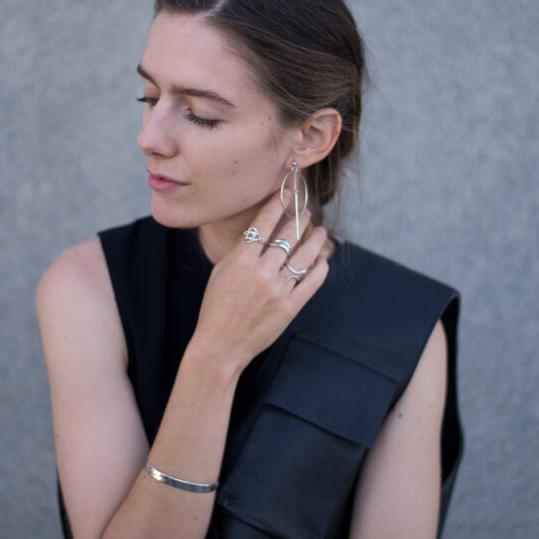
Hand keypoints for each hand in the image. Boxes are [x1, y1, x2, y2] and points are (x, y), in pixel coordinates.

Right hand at [193, 191, 330, 369]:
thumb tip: (259, 229)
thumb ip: (241, 251)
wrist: (221, 345)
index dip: (277, 205)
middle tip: (306, 211)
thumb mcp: (221, 272)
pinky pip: (312, 282)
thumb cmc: (216, 308)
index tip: (287, 194)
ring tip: (320, 232)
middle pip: (287, 236)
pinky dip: (320, 268)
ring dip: (315, 241)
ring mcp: (277, 290)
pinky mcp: (290, 307)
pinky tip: (323, 260)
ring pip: (304, 257)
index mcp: (240, 260)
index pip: (263, 224)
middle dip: (299, 220)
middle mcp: (261, 272)